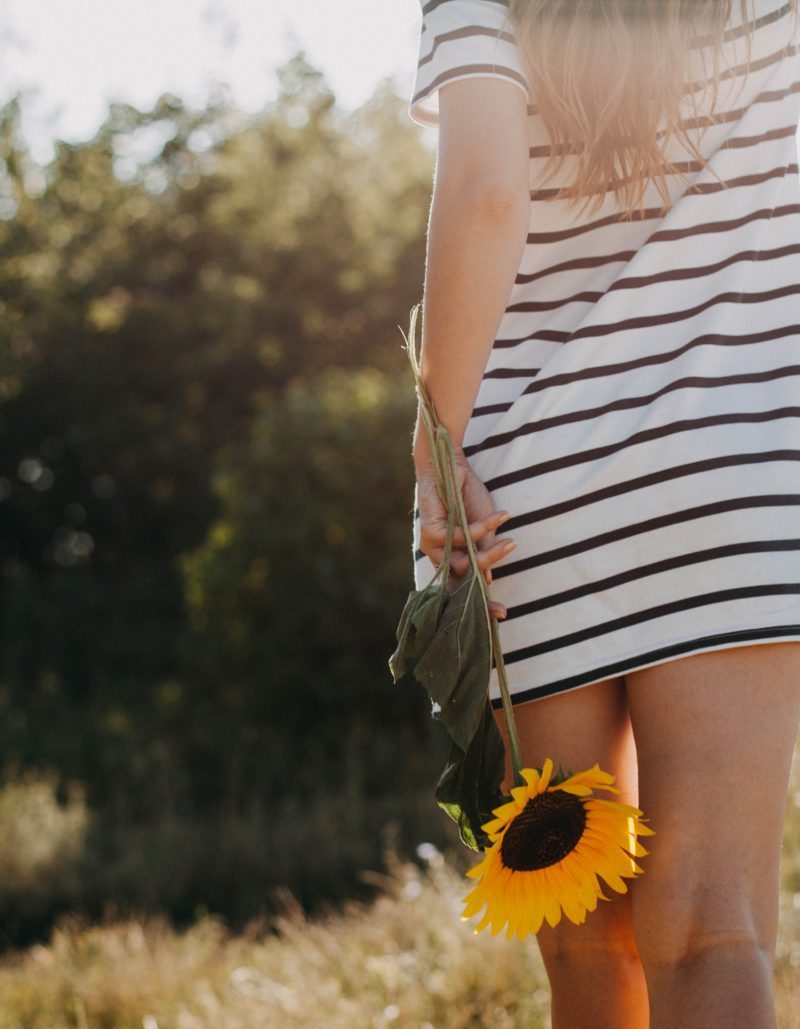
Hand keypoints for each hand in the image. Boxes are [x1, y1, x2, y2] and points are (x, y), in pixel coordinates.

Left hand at [415, 449, 515, 618]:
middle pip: (461, 584)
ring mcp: (433, 546)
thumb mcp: (484, 529)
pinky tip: (500, 517)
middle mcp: (439, 556)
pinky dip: (483, 529)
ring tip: (511, 542)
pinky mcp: (431, 532)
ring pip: (464, 564)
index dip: (478, 605)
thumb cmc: (467, 496)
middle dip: (480, 600)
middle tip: (503, 610)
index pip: (462, 588)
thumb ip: (484, 552)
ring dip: (490, 555)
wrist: (451, 466)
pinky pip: (463, 540)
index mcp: (452, 557)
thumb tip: (489, 581)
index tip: (501, 615)